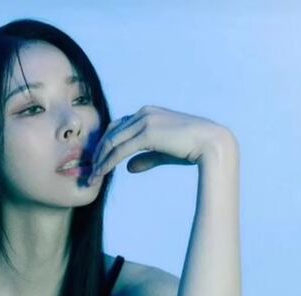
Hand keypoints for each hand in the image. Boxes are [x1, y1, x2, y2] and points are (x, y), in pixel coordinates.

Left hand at [87, 104, 234, 183]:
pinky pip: (120, 150)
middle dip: (97, 153)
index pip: (117, 127)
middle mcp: (144, 113)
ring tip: (92, 177)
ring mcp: (145, 120)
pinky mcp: (147, 133)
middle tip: (89, 172)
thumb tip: (128, 168)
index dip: (105, 145)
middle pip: (110, 133)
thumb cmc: (192, 149)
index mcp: (147, 113)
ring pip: (112, 142)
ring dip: (99, 161)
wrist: (211, 143)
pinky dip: (108, 163)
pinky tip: (101, 174)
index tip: (97, 163)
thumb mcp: (163, 153)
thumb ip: (145, 158)